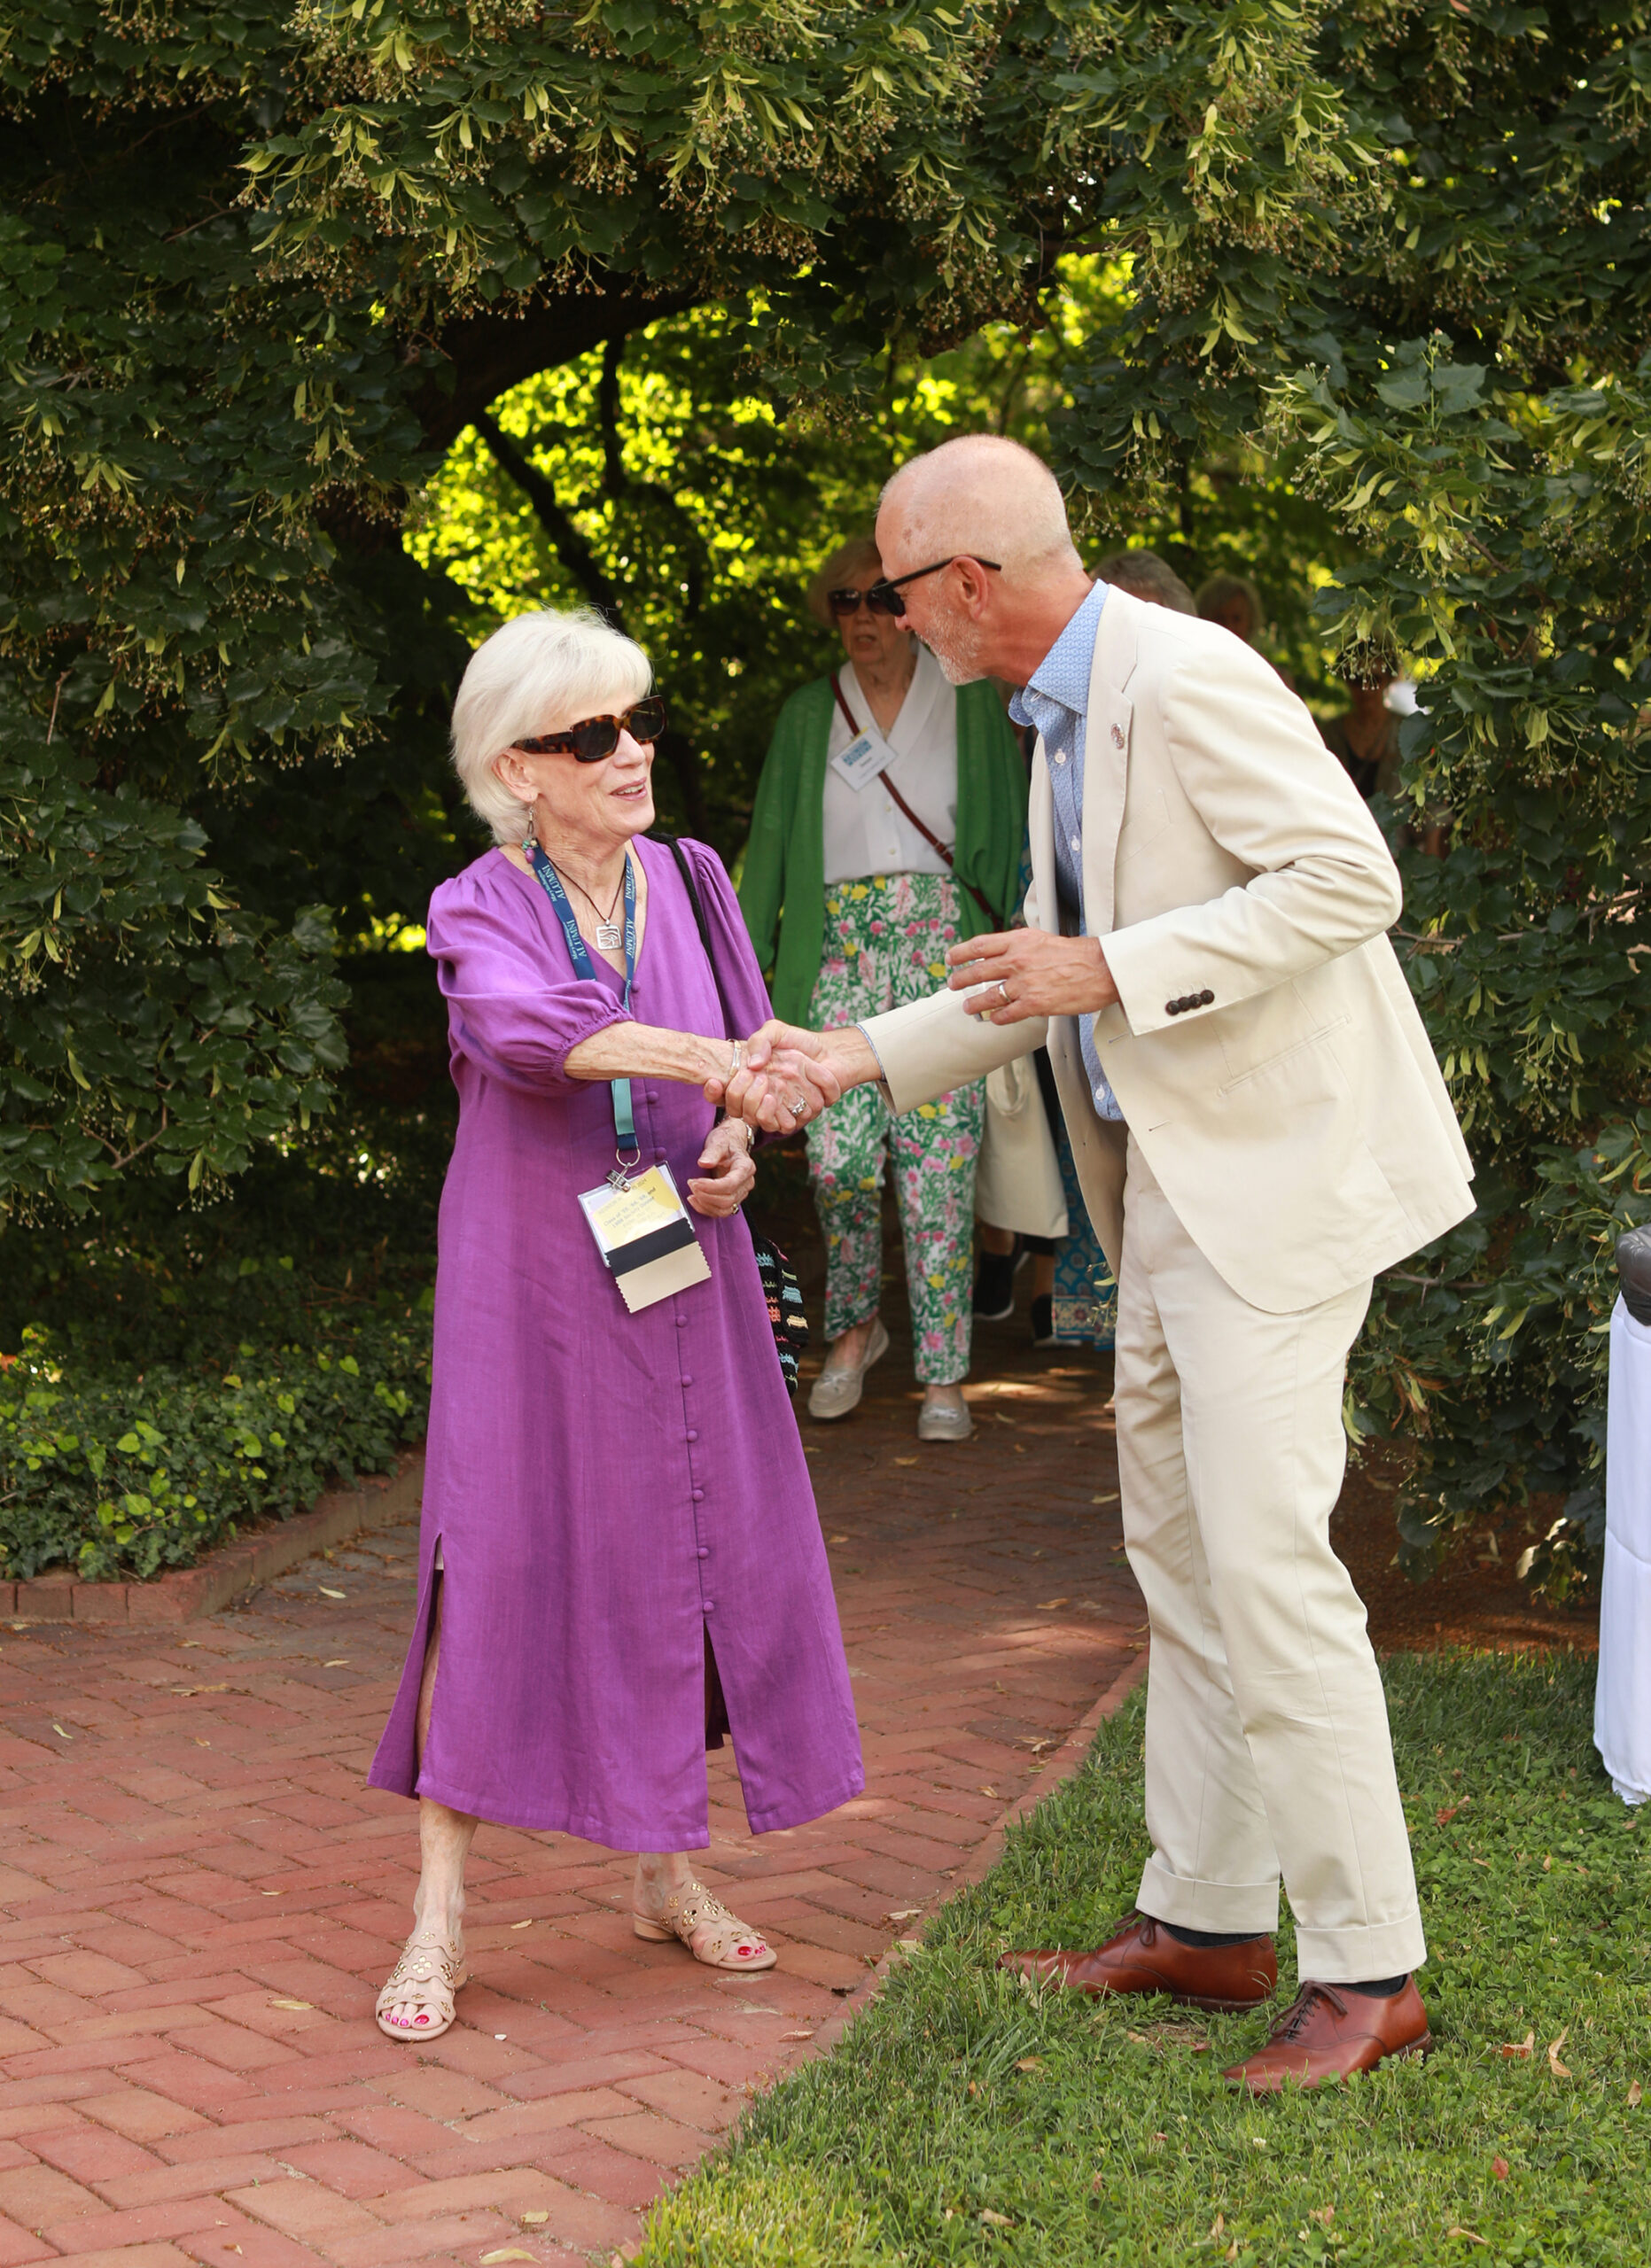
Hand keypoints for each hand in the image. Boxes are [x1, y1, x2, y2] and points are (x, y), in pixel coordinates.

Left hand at [686, 1119, 756, 1215]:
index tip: (695, 1182)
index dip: (711, 1187)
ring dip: (706, 1204)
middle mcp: (746, 1182)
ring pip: (725, 1209)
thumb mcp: (718, 1141)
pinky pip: (721, 1211)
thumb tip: (703, 1163)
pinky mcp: (733, 1198)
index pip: (730, 1184)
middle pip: (728, 1199)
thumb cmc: (725, 1140)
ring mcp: (741, 1192)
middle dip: (706, 1195)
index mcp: (746, 1167)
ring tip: (691, 1194)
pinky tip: (694, 1200)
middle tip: (691, 1184)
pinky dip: (706, 1209)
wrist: (731, 1142)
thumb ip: (712, 1152)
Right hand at [705, 1021, 865, 1131]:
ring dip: (757, 1101)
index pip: (722, 1095)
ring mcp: (778, 1110)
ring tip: (765, 1081)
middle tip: (752, 1076)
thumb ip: (760, 1041)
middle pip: (737, 1110)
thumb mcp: (776, 1031)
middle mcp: (760, 1099)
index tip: (712, 1082)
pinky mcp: (796, 1118)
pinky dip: (780, 1110)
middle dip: (738, 1095)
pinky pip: (782, 1124)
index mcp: (750, 1082)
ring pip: (755, 1119)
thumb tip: (752, 1066)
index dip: (713, 1093)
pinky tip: (779, 1095)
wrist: (833, 1054)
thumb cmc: (801, 1042)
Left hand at [945, 928, 1117, 1024]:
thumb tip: (1002, 954)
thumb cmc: (1077, 954)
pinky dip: (998, 1018)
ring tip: (968, 1006)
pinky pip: (1006, 1014)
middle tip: (953, 984)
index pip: (979, 945)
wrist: (1101, 969)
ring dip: (974, 1003)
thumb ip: (1019, 946)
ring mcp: (1024, 984)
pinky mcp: (1034, 1004)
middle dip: (961, 980)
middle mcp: (1017, 961)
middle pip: (977, 971)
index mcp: (1019, 941)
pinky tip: (996, 1019)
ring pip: (987, 996)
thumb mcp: (1042, 939)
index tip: (951, 958)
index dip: (960, 953)